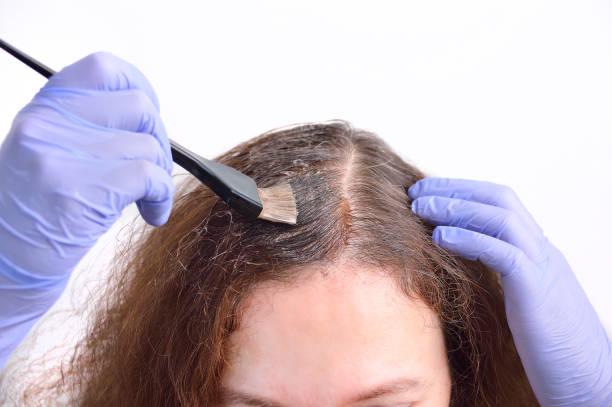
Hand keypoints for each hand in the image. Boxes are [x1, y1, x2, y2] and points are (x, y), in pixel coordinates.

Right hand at [0, 52, 173, 282]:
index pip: (104, 69)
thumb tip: (148, 113)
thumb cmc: (37, 208)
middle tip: (153, 169)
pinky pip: (150, 176)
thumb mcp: (49, 149)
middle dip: (159, 139)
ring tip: (145, 198)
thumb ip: (88, 124)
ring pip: (148, 145)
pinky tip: (151, 213)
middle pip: (139, 107)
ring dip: (161, 175)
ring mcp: (59, 157)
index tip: (149, 118)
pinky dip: (162, 197)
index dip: (140, 88)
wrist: (2, 261)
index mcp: (42, 109)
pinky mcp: (78, 192)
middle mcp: (46, 125)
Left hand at [408, 177, 611, 406]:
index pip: (501, 203)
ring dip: (456, 208)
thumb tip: (466, 264)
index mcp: (537, 252)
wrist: (591, 380)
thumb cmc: (552, 348)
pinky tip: (439, 237)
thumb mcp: (523, 301)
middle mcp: (542, 251)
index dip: (463, 190)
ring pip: (501, 218)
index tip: (428, 190)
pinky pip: (502, 253)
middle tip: (417, 189)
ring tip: (420, 207)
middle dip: (455, 189)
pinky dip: (468, 239)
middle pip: (500, 200)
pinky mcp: (537, 290)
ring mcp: (543, 267)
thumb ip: (502, 276)